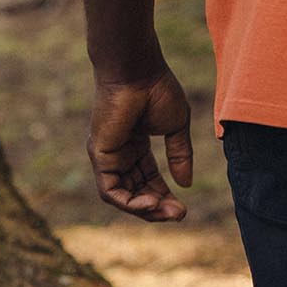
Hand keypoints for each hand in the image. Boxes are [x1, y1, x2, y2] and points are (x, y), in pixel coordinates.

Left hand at [87, 64, 193, 220]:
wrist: (138, 71)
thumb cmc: (158, 89)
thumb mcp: (176, 126)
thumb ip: (180, 154)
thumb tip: (186, 184)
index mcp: (136, 143)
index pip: (147, 178)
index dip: (164, 195)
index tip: (182, 208)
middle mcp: (119, 152)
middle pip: (135, 191)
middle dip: (156, 207)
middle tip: (178, 215)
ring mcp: (108, 155)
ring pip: (122, 196)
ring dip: (144, 209)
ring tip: (167, 212)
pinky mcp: (100, 156)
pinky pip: (110, 190)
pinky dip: (129, 202)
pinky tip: (149, 203)